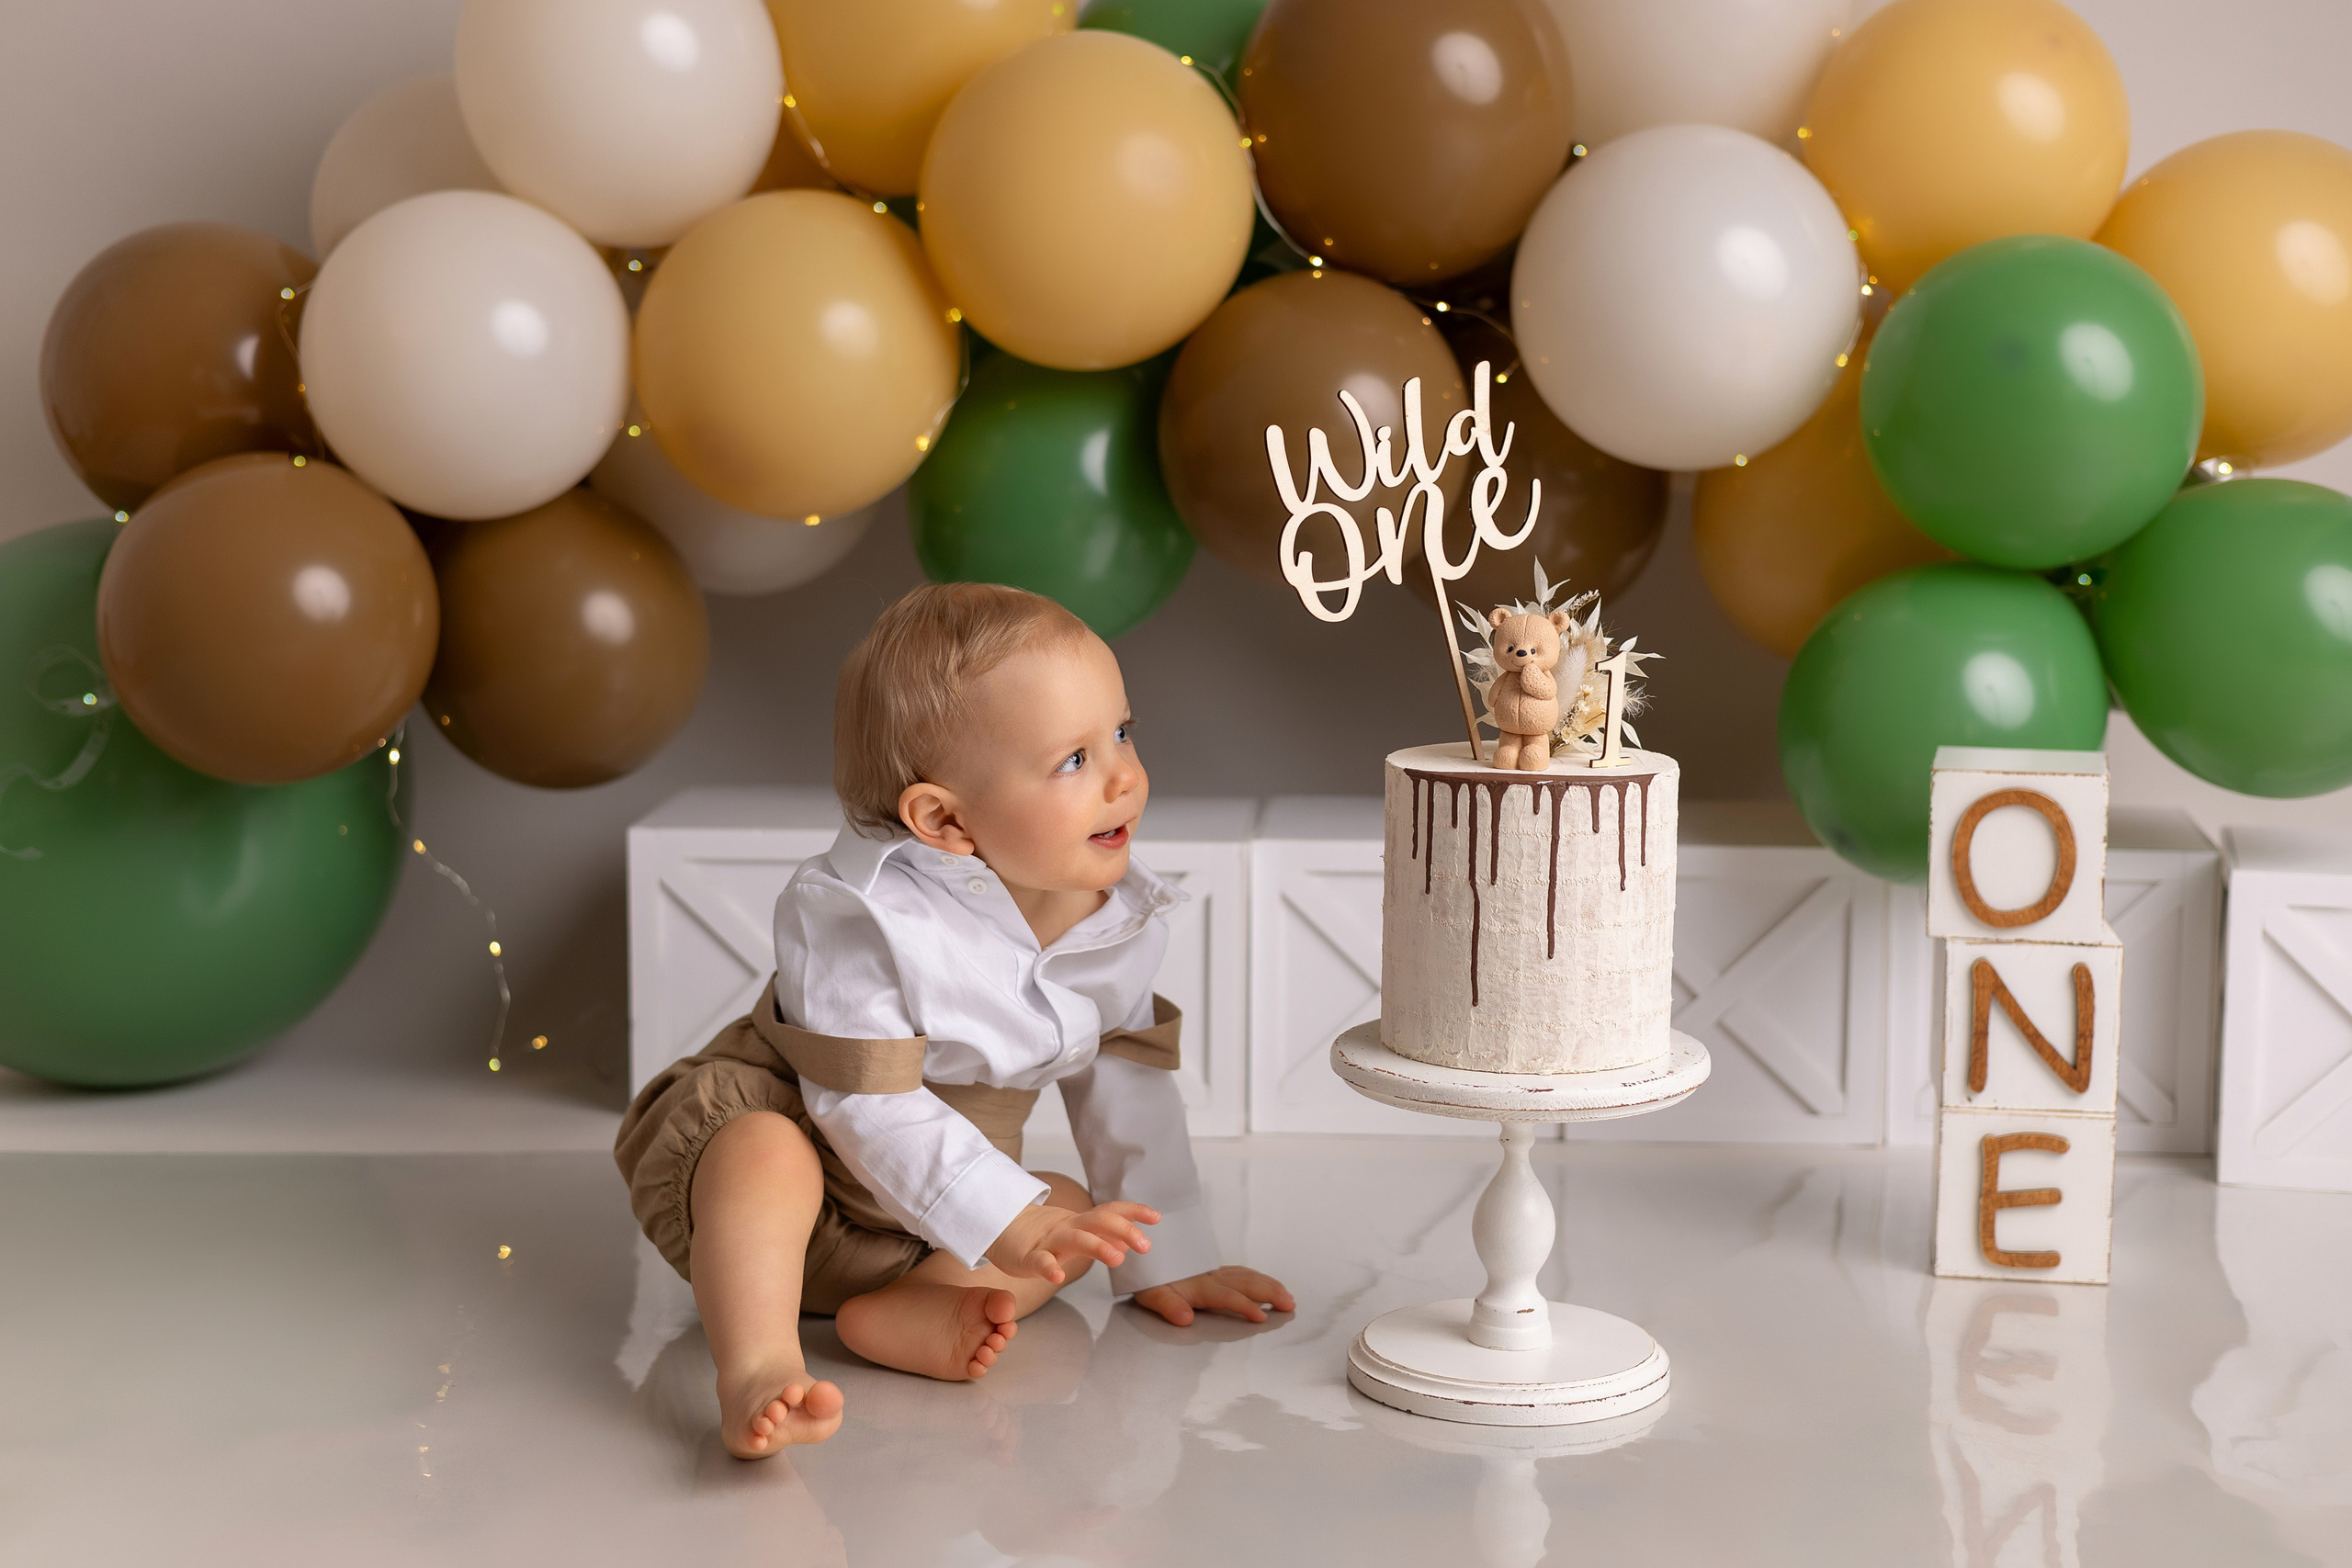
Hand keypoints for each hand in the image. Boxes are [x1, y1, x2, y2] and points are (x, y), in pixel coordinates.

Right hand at [986, 1200, 1156, 1284]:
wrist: (998, 1228)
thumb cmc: (1041, 1235)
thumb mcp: (1074, 1233)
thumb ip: (1100, 1237)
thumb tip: (1129, 1243)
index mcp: (1080, 1223)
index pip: (1110, 1212)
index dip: (1133, 1212)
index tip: (1156, 1217)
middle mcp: (1068, 1227)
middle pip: (1098, 1221)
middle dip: (1124, 1230)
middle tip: (1146, 1245)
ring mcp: (1048, 1240)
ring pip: (1075, 1239)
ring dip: (1098, 1246)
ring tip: (1117, 1258)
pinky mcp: (1027, 1256)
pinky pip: (1040, 1261)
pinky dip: (1049, 1268)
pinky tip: (1058, 1277)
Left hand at [1132, 1266, 1295, 1325]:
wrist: (1142, 1256)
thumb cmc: (1146, 1281)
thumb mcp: (1150, 1296)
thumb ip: (1168, 1307)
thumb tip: (1185, 1318)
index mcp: (1198, 1285)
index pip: (1227, 1296)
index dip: (1245, 1306)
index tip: (1262, 1317)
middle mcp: (1210, 1277)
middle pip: (1246, 1283)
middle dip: (1270, 1292)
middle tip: (1290, 1304)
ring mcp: (1213, 1272)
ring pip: (1247, 1276)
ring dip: (1269, 1285)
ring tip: (1287, 1296)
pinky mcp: (1212, 1271)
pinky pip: (1240, 1272)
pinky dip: (1257, 1277)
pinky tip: (1266, 1283)